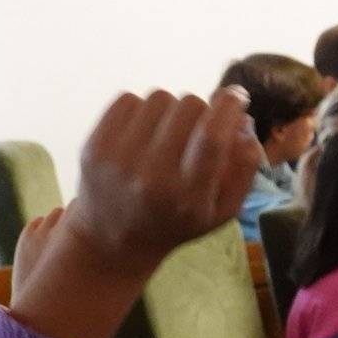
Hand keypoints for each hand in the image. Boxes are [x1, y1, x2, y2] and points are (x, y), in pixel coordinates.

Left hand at [13, 88, 259, 337]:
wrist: (112, 242)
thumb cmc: (177, 222)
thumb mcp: (222, 210)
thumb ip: (243, 168)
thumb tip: (243, 120)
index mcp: (189, 197)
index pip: (212, 137)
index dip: (228, 107)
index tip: (236, 96)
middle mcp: (152, 178)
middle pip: (188, 107)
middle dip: (201, 109)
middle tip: (198, 126)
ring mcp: (118, 160)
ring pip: (159, 98)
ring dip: (171, 109)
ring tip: (168, 133)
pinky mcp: (94, 146)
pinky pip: (127, 99)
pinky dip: (141, 109)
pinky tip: (143, 132)